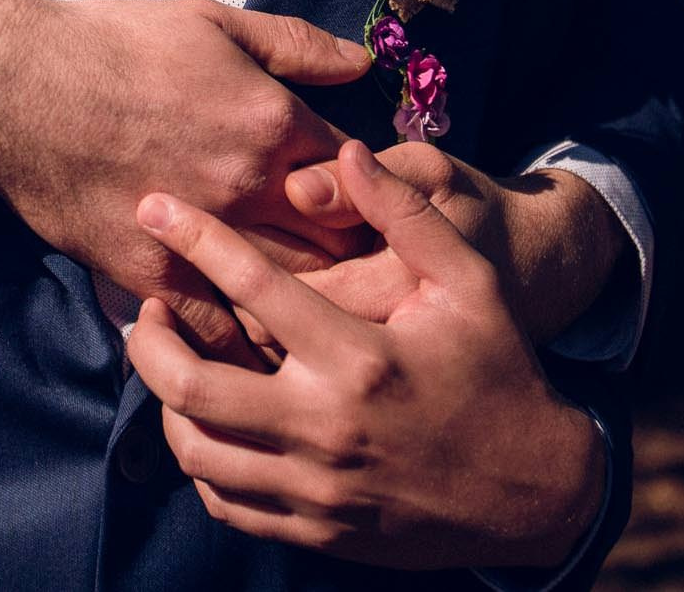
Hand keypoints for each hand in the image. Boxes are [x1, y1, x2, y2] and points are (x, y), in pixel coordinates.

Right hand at [0, 0, 374, 362]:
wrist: (16, 88)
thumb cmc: (115, 45)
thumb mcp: (214, 21)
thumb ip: (295, 46)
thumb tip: (362, 64)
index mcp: (273, 123)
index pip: (360, 178)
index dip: (375, 196)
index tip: (377, 209)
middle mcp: (248, 188)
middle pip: (341, 247)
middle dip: (363, 261)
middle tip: (372, 273)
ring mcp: (200, 238)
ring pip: (289, 296)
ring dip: (315, 309)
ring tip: (331, 320)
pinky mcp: (151, 274)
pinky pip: (217, 330)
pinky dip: (246, 342)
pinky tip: (260, 348)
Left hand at [128, 143, 605, 570]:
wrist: (538, 491)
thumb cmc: (499, 370)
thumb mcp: (469, 283)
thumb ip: (406, 215)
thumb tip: (348, 153)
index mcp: (360, 357)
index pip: (254, 286)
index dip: (194, 238)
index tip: (154, 208)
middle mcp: (327, 427)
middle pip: (194, 386)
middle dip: (149, 339)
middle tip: (145, 305)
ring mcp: (316, 488)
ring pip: (197, 451)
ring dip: (165, 401)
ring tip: (169, 361)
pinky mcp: (315, 530)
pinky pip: (225, 502)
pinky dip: (200, 460)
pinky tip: (205, 422)